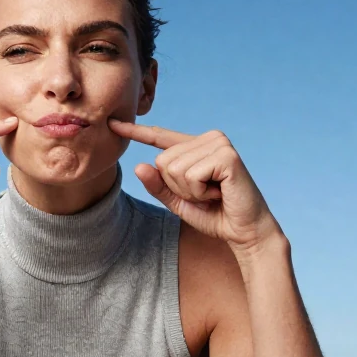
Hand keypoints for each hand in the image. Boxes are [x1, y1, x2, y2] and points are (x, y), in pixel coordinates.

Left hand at [108, 119, 282, 255]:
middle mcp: (208, 138)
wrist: (244, 232)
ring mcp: (219, 144)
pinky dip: (200, 192)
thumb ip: (159, 185)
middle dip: (178, 187)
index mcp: (196, 145)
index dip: (135, 131)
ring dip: (190, 191)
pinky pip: (190, 175)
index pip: (160, 136)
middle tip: (205, 194)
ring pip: (173, 169)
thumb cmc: (215, 215)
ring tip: (213, 194)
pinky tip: (219, 193)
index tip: (111, 123)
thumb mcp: (178, 201)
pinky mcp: (227, 155)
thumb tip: (139, 166)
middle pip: (162, 160)